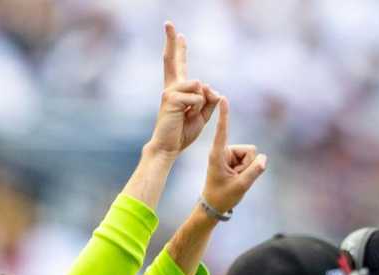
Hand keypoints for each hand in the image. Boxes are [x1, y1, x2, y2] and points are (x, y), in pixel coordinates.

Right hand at [144, 23, 219, 158]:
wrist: (169, 146)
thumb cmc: (183, 132)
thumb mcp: (203, 115)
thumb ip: (210, 100)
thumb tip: (209, 85)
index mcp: (179, 89)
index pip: (179, 64)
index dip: (179, 48)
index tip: (178, 34)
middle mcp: (172, 86)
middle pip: (172, 59)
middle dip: (172, 41)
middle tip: (168, 23)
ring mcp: (170, 91)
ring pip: (199, 87)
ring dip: (201, 105)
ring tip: (188, 116)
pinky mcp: (171, 98)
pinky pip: (197, 98)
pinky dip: (197, 110)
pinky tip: (185, 117)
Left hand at [202, 97, 267, 214]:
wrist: (214, 205)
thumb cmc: (223, 196)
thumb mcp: (240, 186)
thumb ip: (254, 172)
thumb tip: (264, 159)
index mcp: (218, 154)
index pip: (223, 131)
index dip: (225, 116)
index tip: (223, 98)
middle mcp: (223, 150)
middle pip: (249, 150)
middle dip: (248, 165)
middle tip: (236, 178)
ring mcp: (229, 154)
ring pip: (251, 155)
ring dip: (247, 168)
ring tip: (235, 178)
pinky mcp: (234, 158)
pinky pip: (250, 159)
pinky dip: (247, 169)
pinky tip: (237, 177)